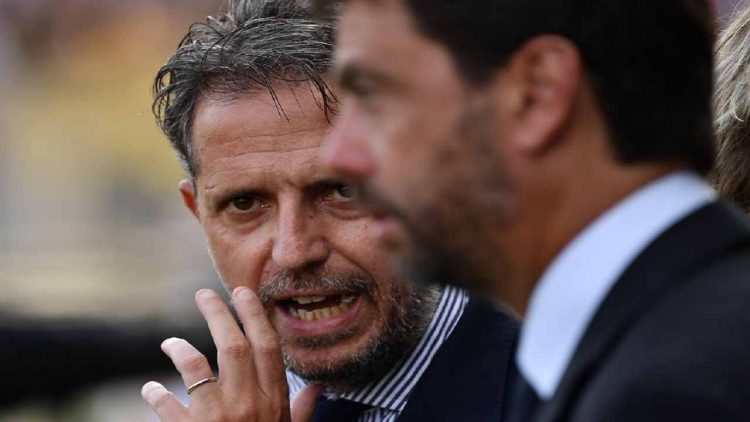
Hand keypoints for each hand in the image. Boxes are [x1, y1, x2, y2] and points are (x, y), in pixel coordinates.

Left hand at [141, 287, 322, 420]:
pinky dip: (156, 395)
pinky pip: (167, 407)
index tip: (243, 292)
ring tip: (168, 343)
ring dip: (179, 350)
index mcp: (273, 402)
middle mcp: (248, 405)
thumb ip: (302, 412)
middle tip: (205, 294)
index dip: (255, 316)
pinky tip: (151, 389)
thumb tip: (317, 388)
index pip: (267, 348)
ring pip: (196, 369)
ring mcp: (218, 420)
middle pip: (233, 347)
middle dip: (219, 315)